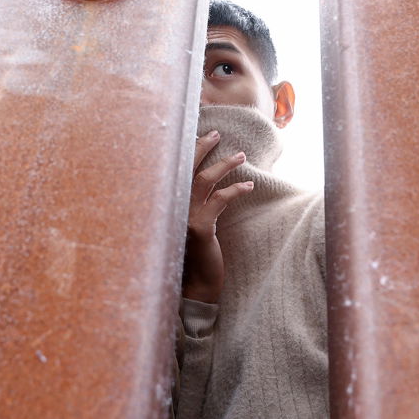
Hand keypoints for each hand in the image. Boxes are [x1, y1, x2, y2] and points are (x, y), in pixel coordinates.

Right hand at [182, 130, 253, 303]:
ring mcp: (184, 217)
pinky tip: (248, 186)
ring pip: (204, 179)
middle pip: (185, 167)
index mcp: (169, 204)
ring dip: (224, 164)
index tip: (201, 134)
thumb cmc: (196, 252)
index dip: (188, 150)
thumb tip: (207, 178)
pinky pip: (220, 200)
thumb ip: (193, 202)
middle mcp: (172, 207)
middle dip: (201, 147)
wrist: (197, 285)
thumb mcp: (192, 223)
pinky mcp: (200, 228)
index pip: (176, 169)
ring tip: (241, 156)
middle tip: (216, 133)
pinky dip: (235, 190)